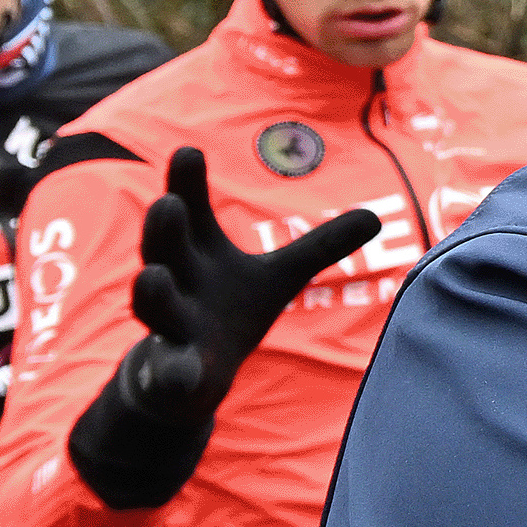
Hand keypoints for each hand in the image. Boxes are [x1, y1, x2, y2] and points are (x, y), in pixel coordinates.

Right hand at [69, 151, 380, 507]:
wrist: (185, 377)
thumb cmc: (230, 309)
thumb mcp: (279, 276)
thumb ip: (319, 247)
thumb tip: (375, 216)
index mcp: (198, 254)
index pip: (190, 211)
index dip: (187, 183)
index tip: (188, 149)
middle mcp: (177, 283)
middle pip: (163, 251)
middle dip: (164, 230)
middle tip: (168, 203)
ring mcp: (171, 328)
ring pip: (154, 307)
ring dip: (151, 292)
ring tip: (151, 276)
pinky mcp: (172, 374)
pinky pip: (169, 372)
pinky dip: (173, 372)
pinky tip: (179, 373)